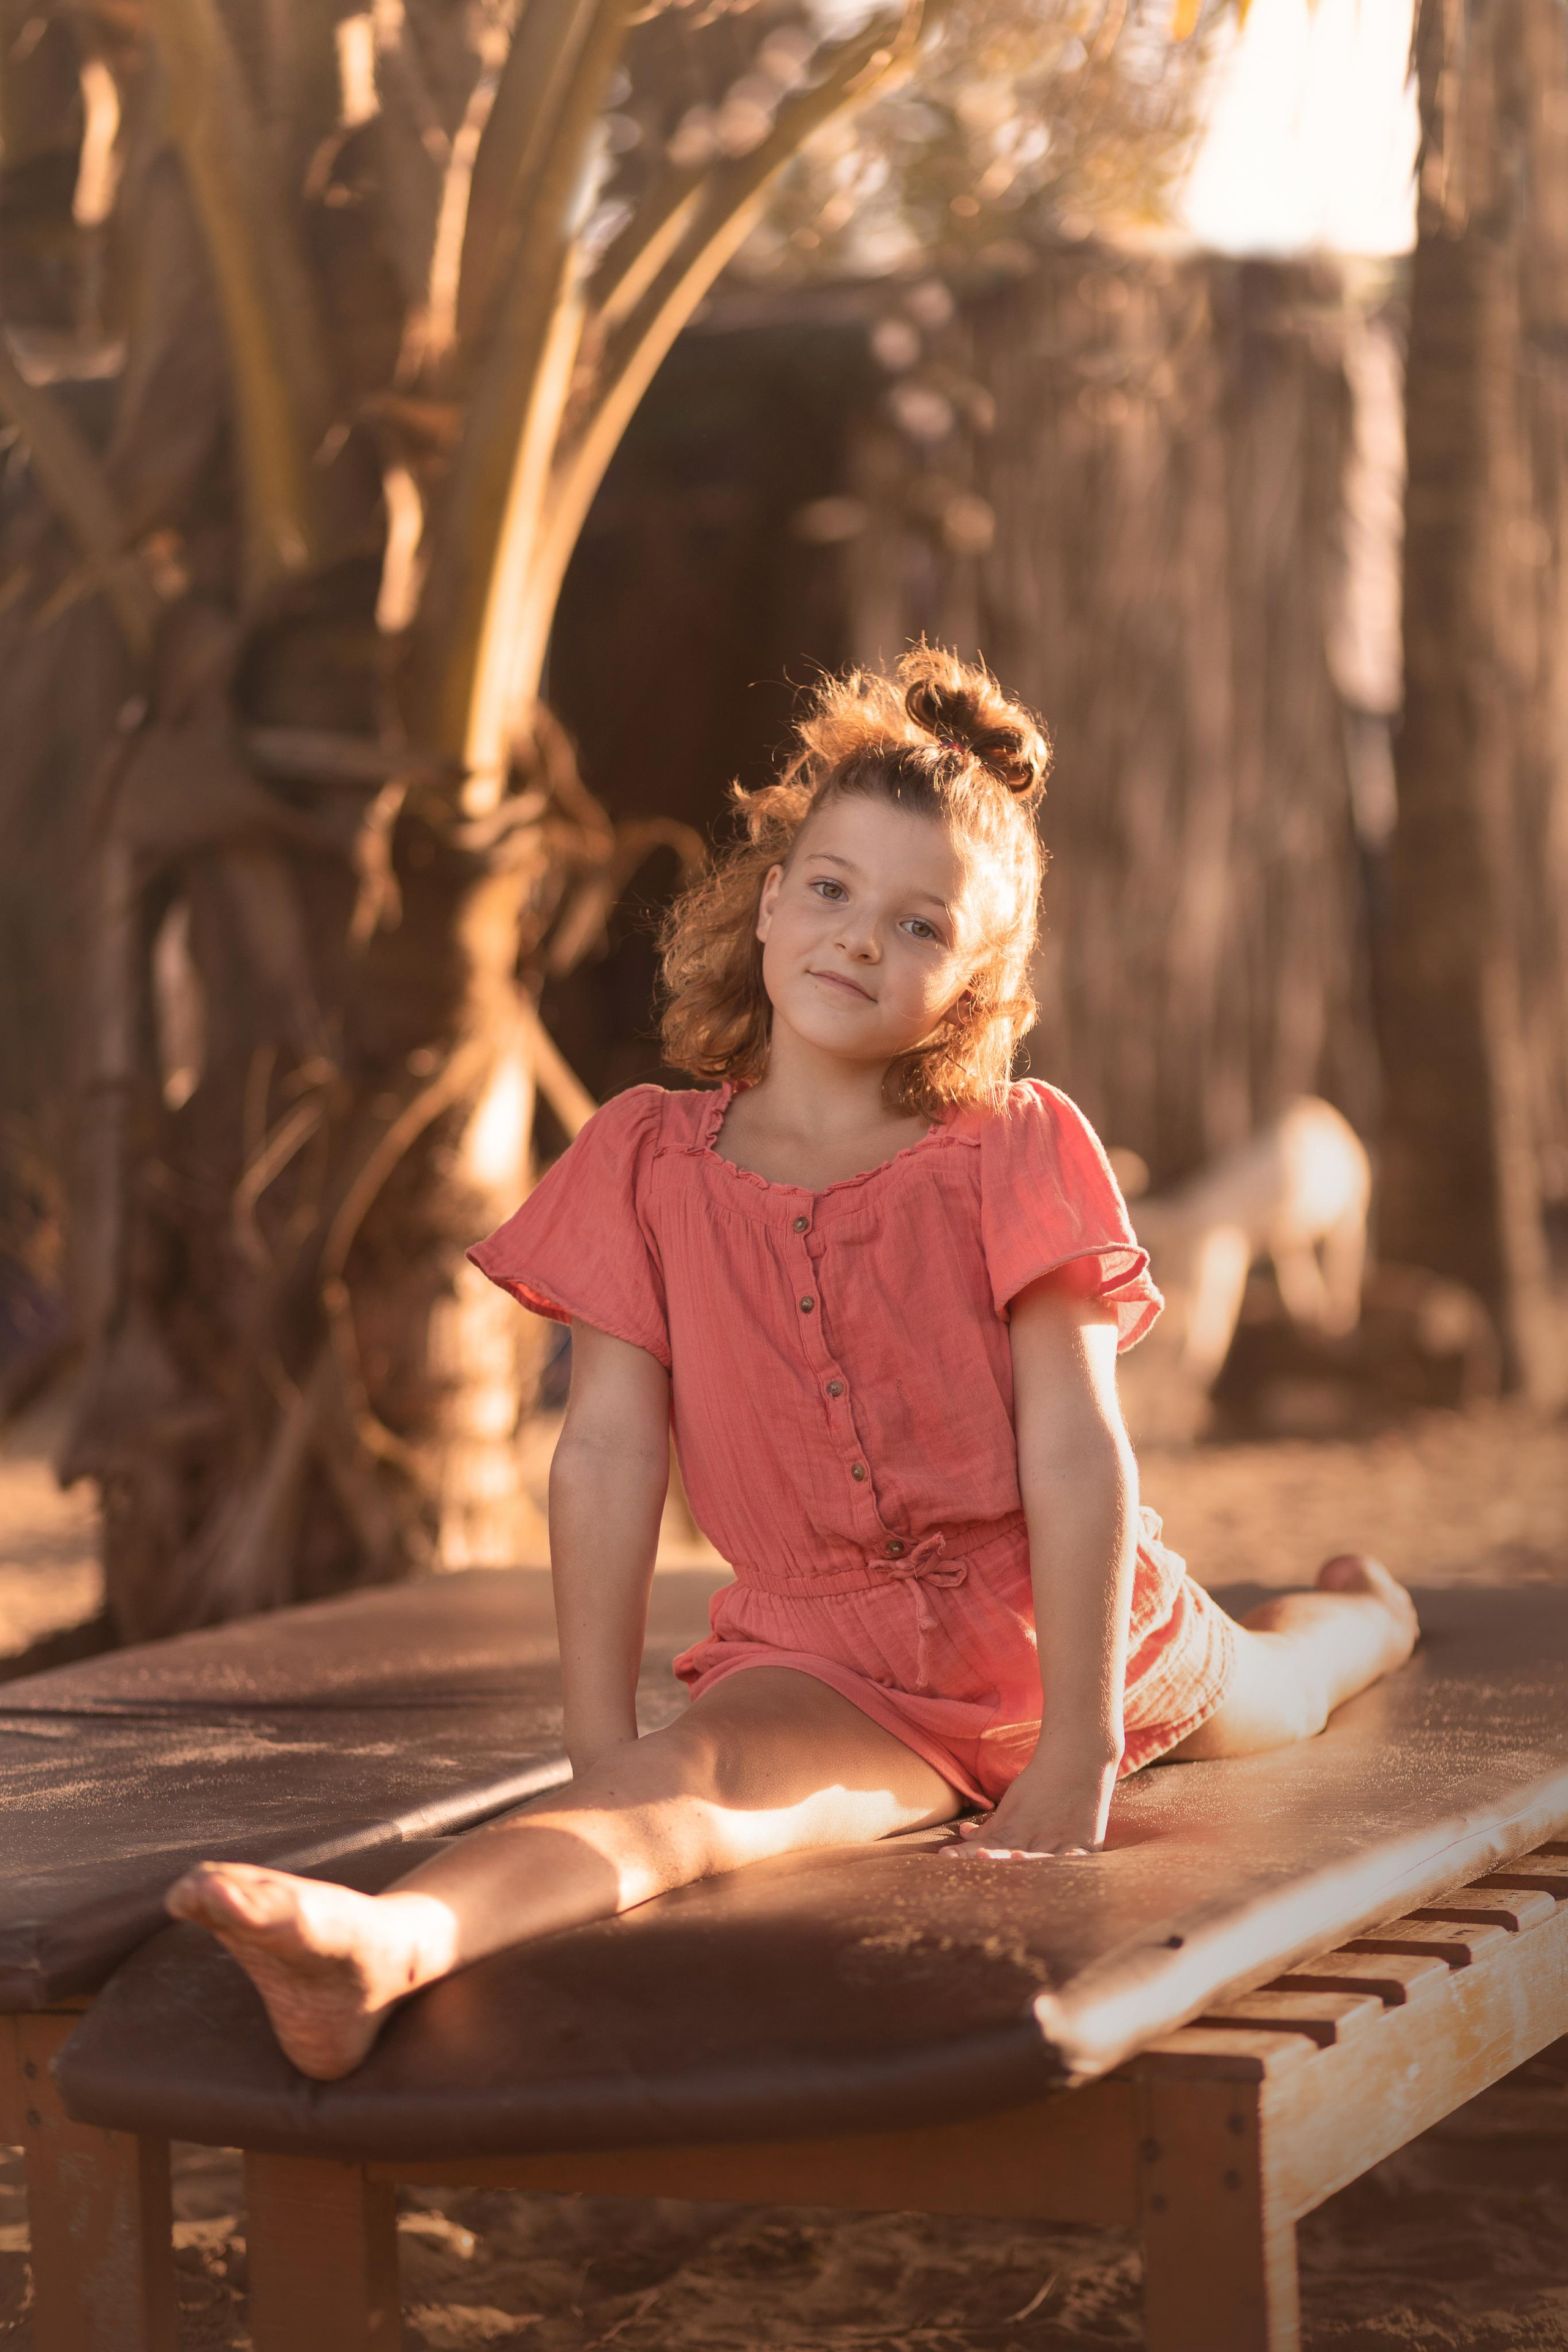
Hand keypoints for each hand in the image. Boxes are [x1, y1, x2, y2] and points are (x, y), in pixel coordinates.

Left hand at [941, 1744, 1119, 1859]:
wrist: (1079, 1759)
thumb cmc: (1041, 1783)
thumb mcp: (1012, 1804)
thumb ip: (989, 1827)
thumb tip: (963, 1835)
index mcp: (1017, 1829)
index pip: (988, 1845)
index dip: (967, 1852)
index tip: (945, 1856)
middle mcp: (1037, 1837)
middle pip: (1013, 1854)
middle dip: (994, 1858)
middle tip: (977, 1856)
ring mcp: (1063, 1841)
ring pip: (1045, 1859)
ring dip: (1028, 1861)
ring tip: (1013, 1857)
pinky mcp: (1088, 1844)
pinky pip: (1080, 1856)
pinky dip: (1073, 1859)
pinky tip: (1068, 1859)